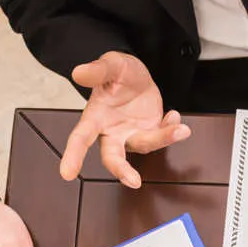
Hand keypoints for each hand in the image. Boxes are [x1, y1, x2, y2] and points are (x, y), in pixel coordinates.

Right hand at [61, 52, 191, 187]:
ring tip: (181, 129)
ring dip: (163, 138)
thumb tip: (78, 72)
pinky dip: (171, 129)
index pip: (80, 138)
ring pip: (145, 145)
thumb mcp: (111, 65)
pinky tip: (174, 115)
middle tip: (134, 181)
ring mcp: (132, 135)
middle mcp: (112, 132)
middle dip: (122, 170)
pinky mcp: (150, 134)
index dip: (73, 156)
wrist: (138, 76)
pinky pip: (162, 137)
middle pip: (112, 157)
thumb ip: (97, 70)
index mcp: (95, 118)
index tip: (67, 174)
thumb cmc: (118, 73)